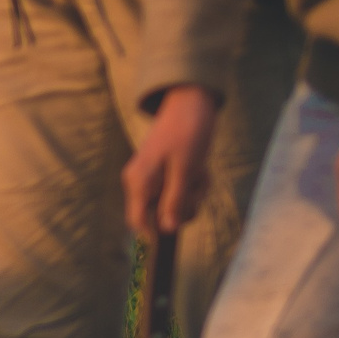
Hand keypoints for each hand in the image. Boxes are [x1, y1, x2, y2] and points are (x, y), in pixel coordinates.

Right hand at [124, 85, 218, 237]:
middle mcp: (140, 182)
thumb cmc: (187, 134)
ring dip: (193, 195)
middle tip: (197, 186)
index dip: (157, 233)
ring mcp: (152, 178)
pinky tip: (199, 169)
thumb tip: (168, 230)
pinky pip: (180, 192)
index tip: (180, 233)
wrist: (191, 104)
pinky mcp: (164, 174)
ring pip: (174, 205)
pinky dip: (193, 185)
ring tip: (199, 173)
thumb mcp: (185, 170)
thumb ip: (175, 201)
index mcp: (139, 181)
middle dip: (185, 207)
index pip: (138, 222)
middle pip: (161, 216)